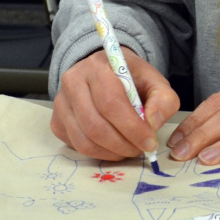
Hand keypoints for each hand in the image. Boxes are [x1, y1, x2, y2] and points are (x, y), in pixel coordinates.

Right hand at [51, 48, 180, 160]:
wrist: (106, 72)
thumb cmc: (131, 78)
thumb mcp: (155, 82)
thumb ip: (163, 100)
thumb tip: (152, 124)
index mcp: (98, 66)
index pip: (111, 103)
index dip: (132, 128)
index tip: (149, 142)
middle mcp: (73, 82)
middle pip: (95, 125)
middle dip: (123, 145)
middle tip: (141, 150)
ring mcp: (61, 103)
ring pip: (84, 140)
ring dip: (111, 153)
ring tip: (129, 149)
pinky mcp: (57, 121)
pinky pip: (76, 146)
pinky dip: (98, 153)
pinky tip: (113, 146)